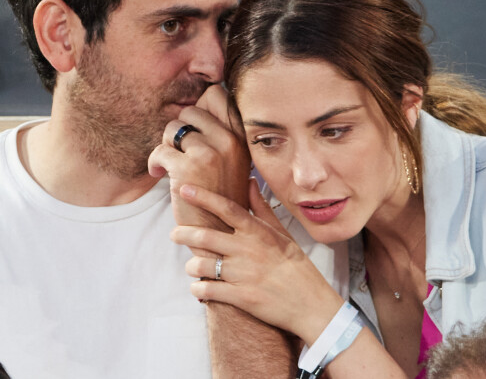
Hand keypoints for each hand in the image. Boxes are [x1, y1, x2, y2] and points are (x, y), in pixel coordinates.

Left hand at [148, 85, 250, 230]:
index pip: (216, 94)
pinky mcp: (188, 167)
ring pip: (172, 128)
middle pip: (190, 111)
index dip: (199, 106)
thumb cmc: (221, 196)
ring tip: (171, 164)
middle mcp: (229, 140)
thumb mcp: (233, 160)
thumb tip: (198, 102)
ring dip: (166, 146)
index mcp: (241, 136)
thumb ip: (221, 133)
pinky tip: (160, 174)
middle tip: (180, 150)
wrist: (219, 234)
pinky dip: (154, 162)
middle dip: (180, 129)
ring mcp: (210, 152)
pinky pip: (160, 150)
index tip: (193, 127)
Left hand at [171, 181, 343, 344]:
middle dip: (183, 234)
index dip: (203, 197)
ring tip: (192, 265)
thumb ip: (261, 207)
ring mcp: (243, 274)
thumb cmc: (295, 265)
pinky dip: (197, 289)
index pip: (226, 208)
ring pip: (202, 265)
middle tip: (174, 234)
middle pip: (206, 237)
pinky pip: (208, 290)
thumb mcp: (280, 232)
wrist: (310, 304)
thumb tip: (250, 182)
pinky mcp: (240, 297)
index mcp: (257, 232)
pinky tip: (198, 287)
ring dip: (191, 265)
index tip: (185, 189)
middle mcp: (247, 250)